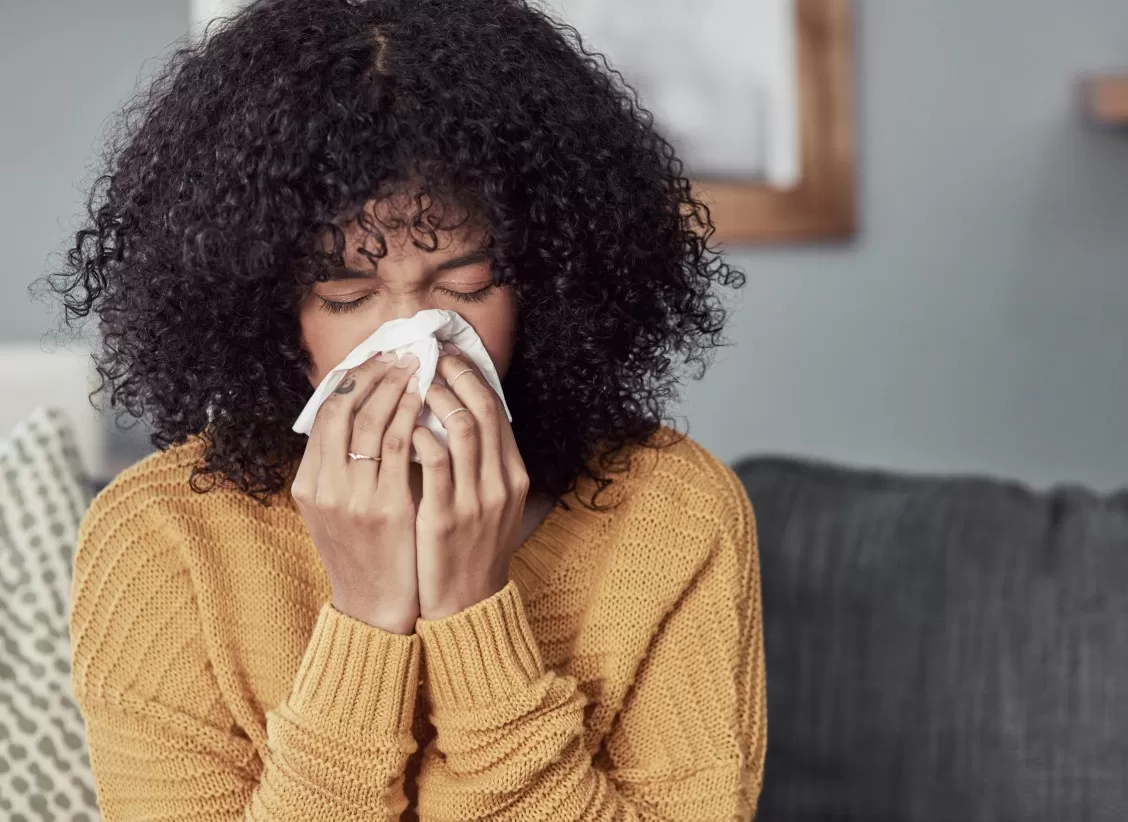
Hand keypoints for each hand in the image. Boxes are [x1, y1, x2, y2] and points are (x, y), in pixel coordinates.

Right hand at [291, 352, 421, 633]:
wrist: (374, 608)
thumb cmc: (364, 554)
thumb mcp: (336, 510)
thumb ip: (340, 468)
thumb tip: (360, 417)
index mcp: (309, 484)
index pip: (324, 413)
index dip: (351, 379)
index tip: (377, 359)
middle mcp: (323, 487)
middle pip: (341, 409)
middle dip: (373, 374)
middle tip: (400, 353)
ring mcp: (351, 498)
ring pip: (368, 421)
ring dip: (394, 387)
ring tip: (416, 367)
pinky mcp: (384, 508)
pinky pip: (396, 447)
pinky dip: (410, 416)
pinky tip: (425, 401)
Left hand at [412, 344, 529, 619]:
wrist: (466, 604)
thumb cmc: (470, 548)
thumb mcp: (489, 504)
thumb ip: (481, 464)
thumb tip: (459, 416)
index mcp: (513, 476)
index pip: (497, 410)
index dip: (473, 376)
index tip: (448, 354)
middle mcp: (501, 483)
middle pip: (483, 409)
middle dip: (454, 375)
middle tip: (427, 354)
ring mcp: (476, 501)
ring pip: (462, 429)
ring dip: (435, 398)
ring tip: (411, 381)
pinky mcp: (445, 518)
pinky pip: (434, 463)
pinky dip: (419, 436)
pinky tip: (401, 426)